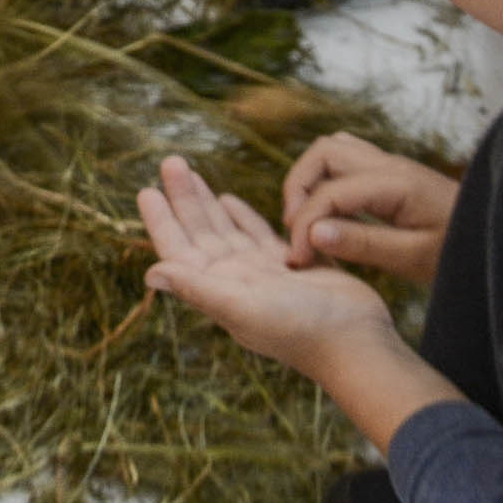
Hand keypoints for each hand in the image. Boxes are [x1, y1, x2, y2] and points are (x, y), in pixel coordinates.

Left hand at [139, 154, 392, 372]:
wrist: (355, 341)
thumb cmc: (300, 329)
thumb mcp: (242, 306)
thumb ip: (197, 288)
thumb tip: (149, 274)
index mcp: (219, 290)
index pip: (180, 250)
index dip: (162, 221)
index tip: (147, 190)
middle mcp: (236, 281)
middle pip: (201, 232)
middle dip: (185, 198)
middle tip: (171, 161)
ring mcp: (263, 273)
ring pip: (227, 229)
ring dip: (208, 203)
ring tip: (193, 173)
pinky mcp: (291, 264)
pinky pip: (259, 234)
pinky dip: (244, 216)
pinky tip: (230, 199)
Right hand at [281, 132, 458, 284]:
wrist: (498, 237)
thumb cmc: (462, 252)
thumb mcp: (415, 258)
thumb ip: (363, 244)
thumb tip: (313, 233)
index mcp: (396, 183)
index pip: (330, 192)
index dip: (304, 225)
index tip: (297, 261)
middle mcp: (390, 165)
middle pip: (324, 152)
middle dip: (299, 189)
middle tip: (296, 232)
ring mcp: (391, 166)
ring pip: (333, 151)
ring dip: (311, 181)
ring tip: (308, 223)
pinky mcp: (392, 176)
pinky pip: (347, 164)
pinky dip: (327, 183)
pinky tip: (331, 218)